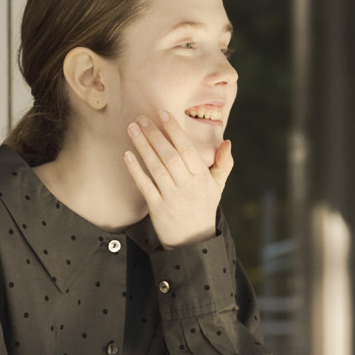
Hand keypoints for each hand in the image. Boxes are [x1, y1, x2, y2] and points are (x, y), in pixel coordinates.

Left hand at [124, 111, 233, 246]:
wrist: (193, 240)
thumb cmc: (204, 207)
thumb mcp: (218, 186)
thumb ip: (224, 163)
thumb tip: (227, 142)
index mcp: (201, 177)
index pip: (186, 149)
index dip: (174, 130)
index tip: (163, 114)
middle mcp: (186, 185)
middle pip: (168, 155)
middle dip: (154, 134)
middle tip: (141, 117)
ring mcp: (171, 196)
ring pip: (155, 167)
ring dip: (142, 146)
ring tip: (132, 128)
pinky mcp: (157, 207)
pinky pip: (145, 185)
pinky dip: (135, 170)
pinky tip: (127, 155)